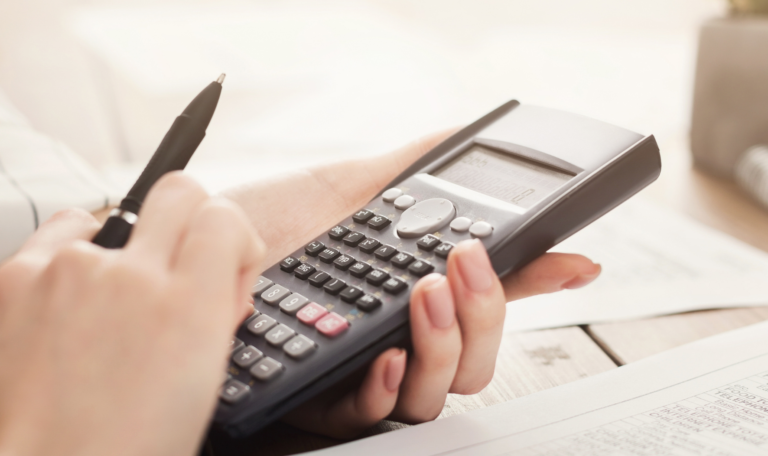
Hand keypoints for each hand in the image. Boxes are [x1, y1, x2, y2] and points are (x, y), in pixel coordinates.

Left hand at [0, 173, 264, 455]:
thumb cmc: (128, 443)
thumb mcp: (206, 379)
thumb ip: (220, 309)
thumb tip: (222, 275)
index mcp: (188, 308)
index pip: (225, 216)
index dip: (234, 236)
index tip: (228, 260)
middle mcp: (129, 276)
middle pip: (179, 192)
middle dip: (192, 222)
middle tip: (181, 266)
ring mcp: (68, 270)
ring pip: (118, 214)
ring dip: (129, 248)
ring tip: (115, 301)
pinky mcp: (17, 274)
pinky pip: (64, 231)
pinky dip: (77, 255)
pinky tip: (78, 297)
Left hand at [223, 131, 600, 437]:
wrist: (197, 246)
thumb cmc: (269, 223)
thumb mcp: (348, 186)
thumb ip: (413, 168)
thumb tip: (467, 143)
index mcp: (410, 294)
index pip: (487, 302)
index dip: (533, 286)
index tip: (574, 260)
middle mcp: (396, 339)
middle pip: (477, 359)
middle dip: (487, 314)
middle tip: (463, 261)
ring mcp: (361, 373)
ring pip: (440, 392)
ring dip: (448, 344)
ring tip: (425, 290)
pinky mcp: (319, 400)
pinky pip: (370, 415)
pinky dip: (389, 387)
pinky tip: (388, 354)